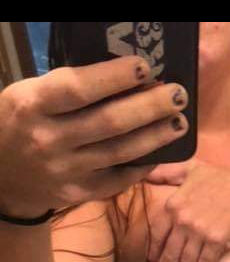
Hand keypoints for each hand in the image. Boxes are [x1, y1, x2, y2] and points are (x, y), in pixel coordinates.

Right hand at [0, 57, 189, 220]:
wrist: (2, 178)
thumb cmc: (22, 122)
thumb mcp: (30, 95)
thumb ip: (68, 87)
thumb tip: (126, 78)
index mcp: (33, 106)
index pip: (78, 88)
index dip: (114, 77)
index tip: (145, 67)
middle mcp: (48, 140)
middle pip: (109, 122)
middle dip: (150, 106)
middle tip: (178, 94)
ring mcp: (64, 171)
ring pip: (120, 152)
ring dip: (155, 136)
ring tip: (179, 122)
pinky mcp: (78, 194)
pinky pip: (118, 179)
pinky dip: (142, 165)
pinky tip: (161, 151)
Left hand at [143, 160, 229, 261]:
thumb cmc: (223, 178)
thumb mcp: (191, 167)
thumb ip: (166, 172)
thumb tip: (144, 172)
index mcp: (174, 204)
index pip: (157, 234)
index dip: (154, 253)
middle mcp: (183, 220)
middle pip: (170, 254)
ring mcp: (200, 232)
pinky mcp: (217, 241)